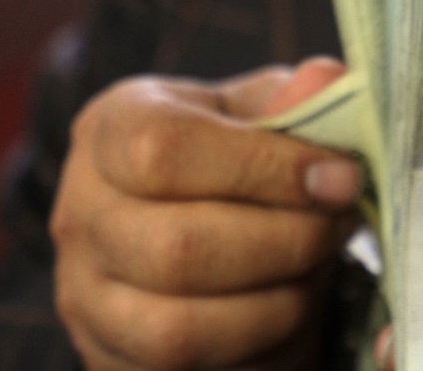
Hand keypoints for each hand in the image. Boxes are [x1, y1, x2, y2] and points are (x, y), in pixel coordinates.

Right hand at [51, 58, 360, 368]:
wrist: (216, 232)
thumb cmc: (244, 161)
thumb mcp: (270, 114)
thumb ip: (299, 99)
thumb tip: (326, 80)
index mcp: (113, 128)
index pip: (164, 149)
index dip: (266, 168)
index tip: (340, 177)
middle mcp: (81, 211)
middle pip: (180, 247)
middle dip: (289, 241)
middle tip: (341, 226)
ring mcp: (86, 293)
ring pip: (182, 325)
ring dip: (279, 299)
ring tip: (317, 265)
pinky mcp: (111, 355)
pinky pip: (191, 368)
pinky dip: (261, 341)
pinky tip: (289, 302)